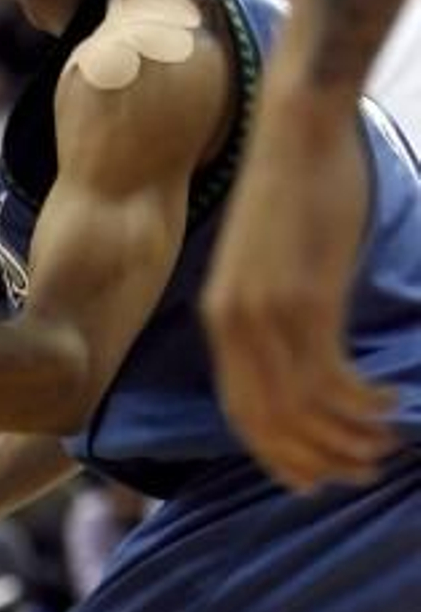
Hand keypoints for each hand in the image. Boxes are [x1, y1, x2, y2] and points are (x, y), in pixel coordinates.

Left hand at [203, 74, 396, 491]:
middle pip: (269, 422)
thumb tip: (302, 356)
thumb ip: (274, 313)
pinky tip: (390, 401)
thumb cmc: (294, 195)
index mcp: (220, 319)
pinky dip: (361, 402)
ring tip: (385, 442)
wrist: (296, 132)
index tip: (313, 479)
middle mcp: (233, 324)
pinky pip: (330, 377)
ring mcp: (266, 314)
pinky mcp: (305, 298)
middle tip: (363, 472)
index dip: (277, 454)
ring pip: (303, 408)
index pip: (240, 411)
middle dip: (316, 458)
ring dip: (348, 436)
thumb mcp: (268, 266)